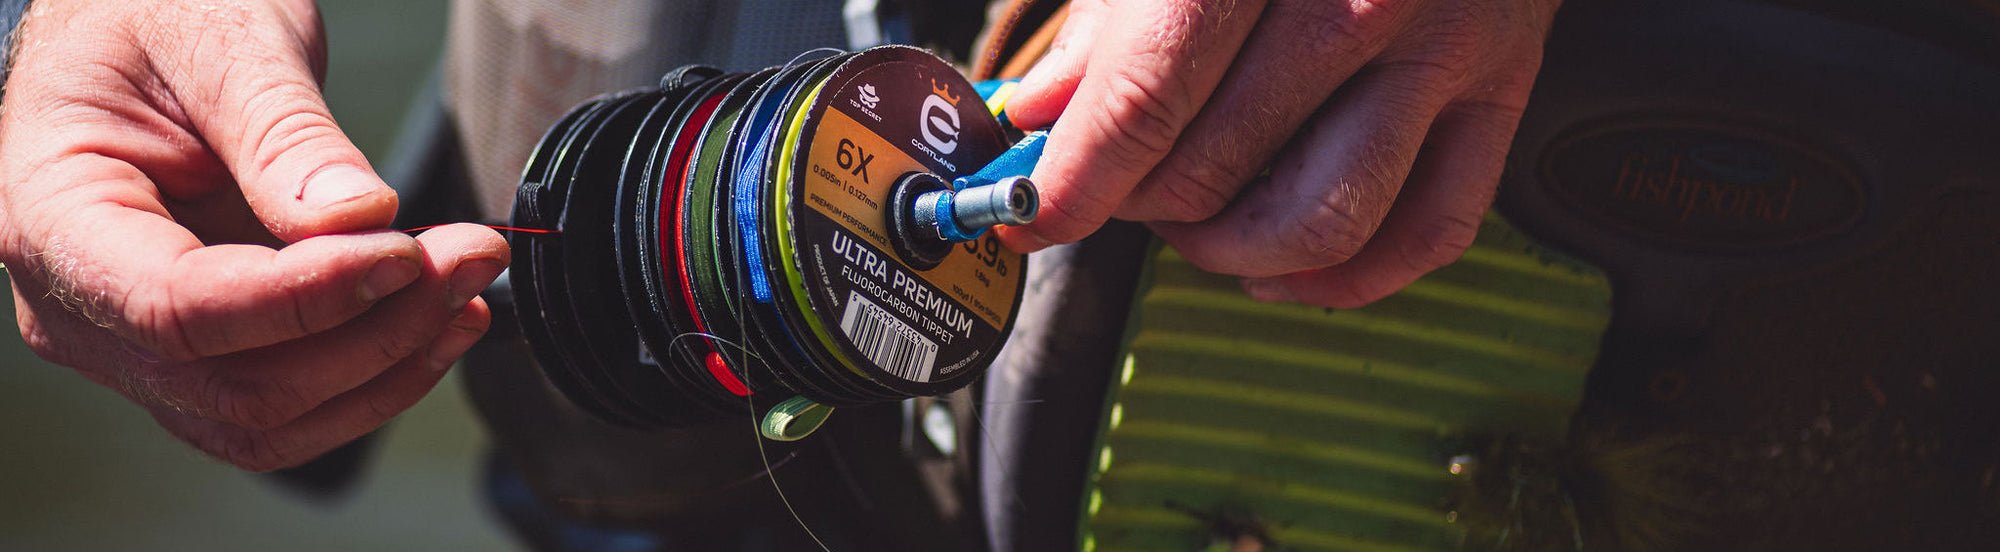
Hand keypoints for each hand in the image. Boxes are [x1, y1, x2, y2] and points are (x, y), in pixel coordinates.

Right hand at [0, 0, 505, 470]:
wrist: (135, 32)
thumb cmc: (150, 20)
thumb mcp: (219, 41)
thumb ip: (283, 132)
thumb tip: (359, 217)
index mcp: (52, 220)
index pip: (178, 306)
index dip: (305, 298)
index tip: (405, 253)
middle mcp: (83, 307)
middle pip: (236, 383)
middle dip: (373, 333)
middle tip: (467, 254)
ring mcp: (140, 344)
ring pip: (271, 417)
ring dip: (388, 365)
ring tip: (465, 285)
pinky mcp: (205, 352)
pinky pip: (289, 405)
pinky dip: (375, 374)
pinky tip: (438, 315)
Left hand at [994, 0, 1559, 306]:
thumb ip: (1113, 12)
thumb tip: (1049, 111)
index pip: (1148, 94)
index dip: (1077, 175)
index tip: (1031, 210)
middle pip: (1218, 163)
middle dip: (1138, 203)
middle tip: (1109, 189)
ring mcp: (1449, 44)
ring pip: (1322, 220)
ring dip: (1228, 251)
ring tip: (1188, 225)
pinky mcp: (1505, 86)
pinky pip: (1431, 232)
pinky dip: (1342, 277)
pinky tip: (1278, 265)